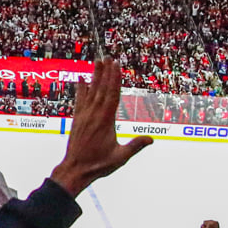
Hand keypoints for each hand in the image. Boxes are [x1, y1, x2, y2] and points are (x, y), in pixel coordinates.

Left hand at [51, 58, 151, 196]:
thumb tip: (151, 140)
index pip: (112, 95)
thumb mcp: (120, 157)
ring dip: (94, 76)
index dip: (115, 79)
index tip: (117, 66)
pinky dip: (80, 89)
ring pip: (90, 92)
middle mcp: (94, 114)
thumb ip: (135, 146)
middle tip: (109, 57)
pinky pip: (79, 100)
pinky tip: (81, 79)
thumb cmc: (98, 164)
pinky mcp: (77, 119)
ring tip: (97, 62)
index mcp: (106, 121)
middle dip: (106, 72)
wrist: (75, 169)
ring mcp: (84, 115)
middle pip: (101, 89)